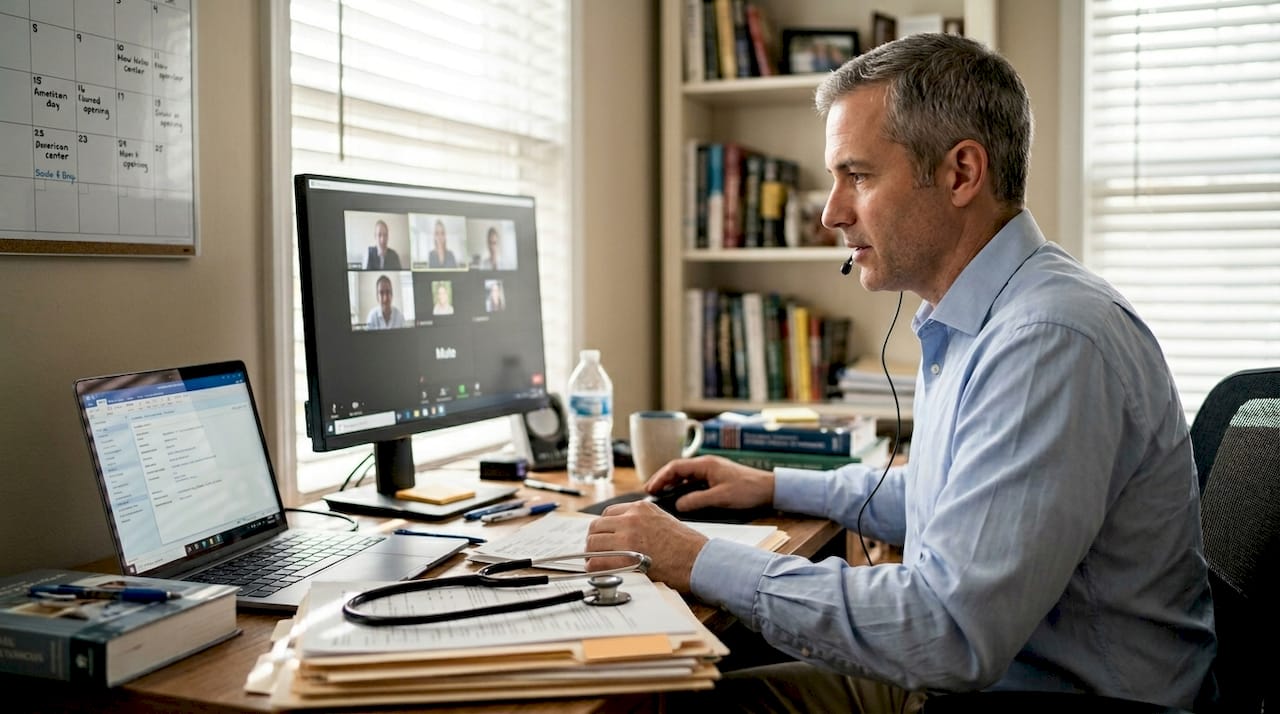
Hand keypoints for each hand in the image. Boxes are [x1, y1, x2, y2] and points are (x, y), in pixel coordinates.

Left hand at [585, 500, 707, 592]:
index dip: (605, 529)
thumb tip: (623, 533)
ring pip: (592, 543)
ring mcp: (627, 537)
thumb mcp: (663, 521)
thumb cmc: (687, 546)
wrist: (699, 560)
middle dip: (595, 541)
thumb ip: (642, 522)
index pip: (608, 514)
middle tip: (599, 553)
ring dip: (593, 555)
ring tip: (600, 564)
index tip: (605, 540)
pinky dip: (594, 568)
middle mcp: (631, 518)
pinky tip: (600, 572)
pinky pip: (597, 562)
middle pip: (595, 527)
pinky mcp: (626, 557)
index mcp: (640, 508)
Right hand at [645, 455, 775, 512]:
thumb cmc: (748, 490)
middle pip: (678, 469)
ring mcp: (711, 470)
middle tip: (650, 492)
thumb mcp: (720, 497)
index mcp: (705, 464)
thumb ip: (697, 501)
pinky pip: (694, 480)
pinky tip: (680, 496)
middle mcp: (706, 464)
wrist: (769, 488)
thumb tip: (678, 505)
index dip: (660, 477)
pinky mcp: (716, 477)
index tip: (650, 488)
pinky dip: (683, 486)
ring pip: (685, 475)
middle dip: (663, 479)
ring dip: (672, 483)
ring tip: (660, 494)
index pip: (675, 467)